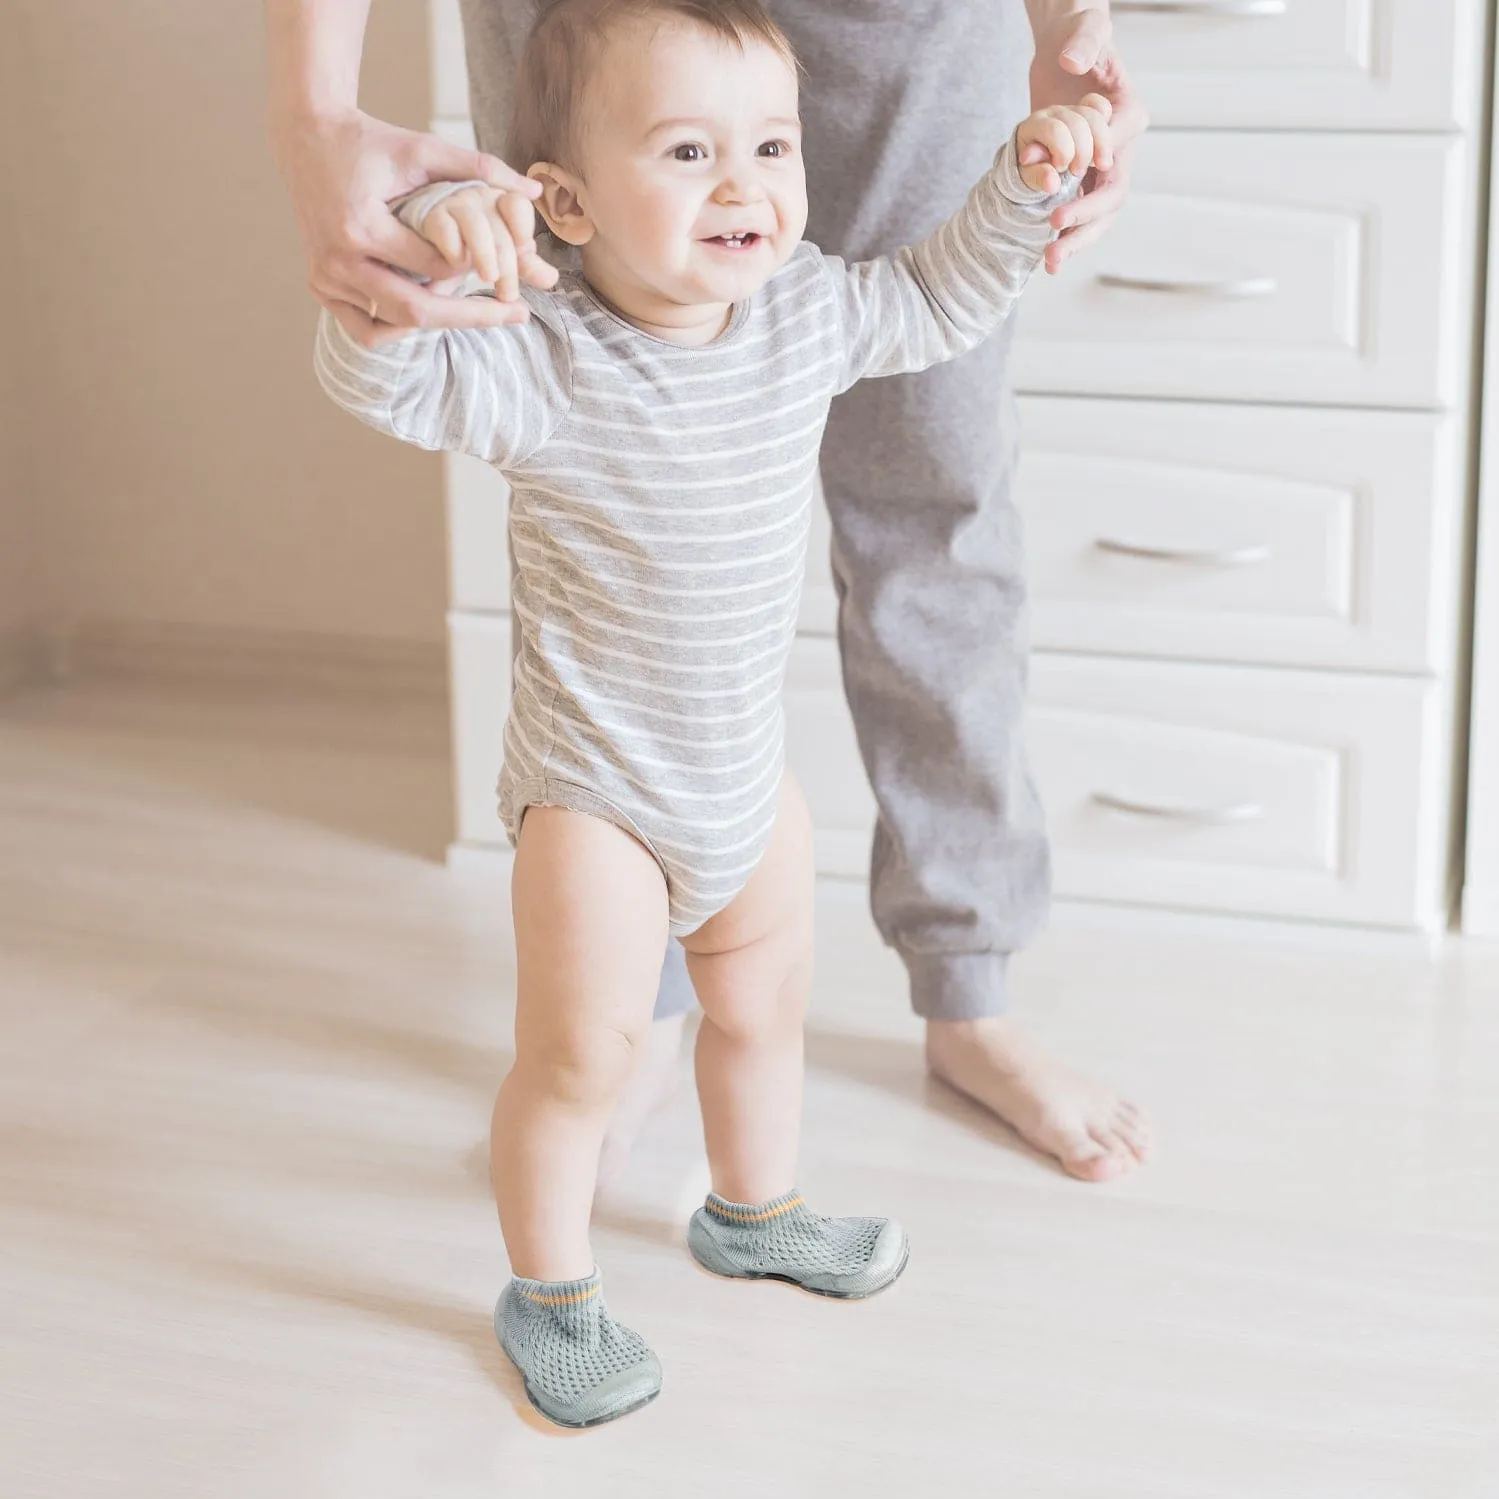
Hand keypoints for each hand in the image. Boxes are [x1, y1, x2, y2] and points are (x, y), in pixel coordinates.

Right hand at [270, 106, 554, 344]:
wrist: (307, 137)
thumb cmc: (370, 142)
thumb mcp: (423, 148)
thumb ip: (478, 168)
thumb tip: (534, 190)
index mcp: (361, 226)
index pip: (435, 269)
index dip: (472, 270)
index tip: (502, 268)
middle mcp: (339, 260)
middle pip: (416, 311)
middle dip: (472, 316)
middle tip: (517, 316)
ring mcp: (325, 277)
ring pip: (393, 326)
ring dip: (435, 319)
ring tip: (466, 301)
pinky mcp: (319, 285)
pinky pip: (366, 329)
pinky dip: (399, 326)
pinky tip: (427, 307)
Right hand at [422, 185, 559, 302]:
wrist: (431, 237)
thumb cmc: (473, 243)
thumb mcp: (504, 257)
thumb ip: (527, 266)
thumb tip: (551, 279)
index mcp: (503, 204)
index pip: (518, 206)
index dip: (522, 225)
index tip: (524, 248)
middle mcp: (481, 198)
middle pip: (500, 227)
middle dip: (508, 264)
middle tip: (508, 294)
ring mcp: (455, 204)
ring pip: (475, 225)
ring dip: (485, 254)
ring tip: (489, 278)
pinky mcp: (430, 216)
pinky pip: (444, 229)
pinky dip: (453, 248)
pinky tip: (458, 265)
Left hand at [1028, 7, 1146, 272]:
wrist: (1064, 48)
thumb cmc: (1079, 34)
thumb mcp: (1084, 30)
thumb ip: (1083, 41)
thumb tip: (1070, 60)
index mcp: (1128, 114)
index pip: (1117, 146)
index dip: (1094, 165)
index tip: (1066, 178)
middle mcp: (1120, 147)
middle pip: (1112, 193)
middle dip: (1086, 221)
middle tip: (1055, 243)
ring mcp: (1101, 167)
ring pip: (1098, 213)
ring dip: (1077, 239)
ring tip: (1050, 263)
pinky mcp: (1080, 177)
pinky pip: (1077, 211)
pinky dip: (1065, 233)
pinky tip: (1045, 255)